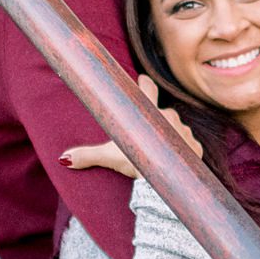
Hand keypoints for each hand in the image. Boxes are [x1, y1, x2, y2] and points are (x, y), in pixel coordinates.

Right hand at [61, 76, 202, 174]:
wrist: (163, 181)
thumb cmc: (136, 163)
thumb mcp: (108, 156)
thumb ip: (86, 155)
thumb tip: (63, 159)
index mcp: (149, 113)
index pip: (147, 89)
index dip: (145, 83)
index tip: (143, 78)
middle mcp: (170, 117)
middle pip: (163, 112)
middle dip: (157, 120)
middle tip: (149, 133)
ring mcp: (185, 131)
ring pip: (178, 129)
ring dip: (172, 135)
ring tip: (163, 151)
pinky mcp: (196, 147)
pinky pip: (191, 144)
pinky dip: (185, 149)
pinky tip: (177, 159)